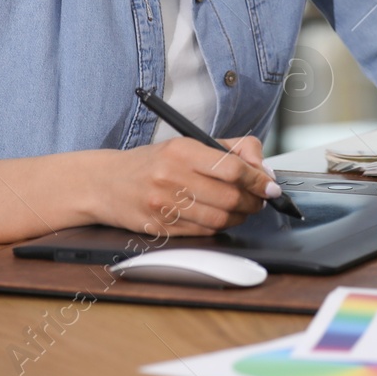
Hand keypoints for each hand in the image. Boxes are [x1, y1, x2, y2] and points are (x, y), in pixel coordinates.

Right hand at [89, 136, 279, 236]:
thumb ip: (229, 150)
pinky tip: (220, 217)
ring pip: (219, 218)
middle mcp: (171, 177)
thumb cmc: (153, 162)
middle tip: (260, 199)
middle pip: (229, 197)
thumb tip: (263, 170)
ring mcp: (163, 205)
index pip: (232, 168)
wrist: (105, 183)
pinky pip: (203, 232)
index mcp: (182, 151)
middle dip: (253, 201)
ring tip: (242, 208)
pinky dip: (219, 226)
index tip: (271, 186)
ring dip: (240, 216)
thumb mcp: (188, 143)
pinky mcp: (159, 228)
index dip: (258, 180)